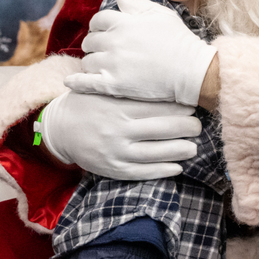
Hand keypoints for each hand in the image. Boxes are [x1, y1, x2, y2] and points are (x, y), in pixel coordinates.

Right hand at [39, 90, 201, 179]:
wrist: (59, 128)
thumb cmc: (88, 103)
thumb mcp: (105, 90)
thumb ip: (131, 90)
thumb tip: (167, 86)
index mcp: (119, 107)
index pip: (158, 107)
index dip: (180, 107)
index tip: (193, 106)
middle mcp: (119, 130)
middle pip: (162, 129)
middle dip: (186, 128)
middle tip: (198, 126)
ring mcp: (116, 151)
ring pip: (156, 153)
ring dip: (180, 150)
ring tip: (193, 147)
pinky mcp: (113, 168)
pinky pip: (143, 172)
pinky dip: (162, 170)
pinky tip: (177, 167)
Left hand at [68, 0, 216, 106]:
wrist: (190, 70)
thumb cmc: (178, 40)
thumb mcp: (160, 13)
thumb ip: (136, 4)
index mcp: (123, 22)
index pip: (98, 20)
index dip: (99, 26)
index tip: (103, 32)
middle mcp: (113, 41)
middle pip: (90, 40)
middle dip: (94, 44)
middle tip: (101, 50)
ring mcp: (112, 64)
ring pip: (88, 61)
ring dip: (91, 62)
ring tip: (99, 66)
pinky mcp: (113, 85)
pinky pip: (86, 83)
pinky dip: (76, 82)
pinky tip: (70, 82)